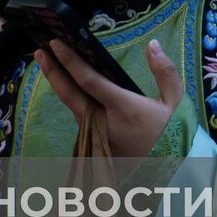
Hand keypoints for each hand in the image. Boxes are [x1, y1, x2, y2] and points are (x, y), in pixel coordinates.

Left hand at [36, 39, 183, 158]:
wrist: (175, 172)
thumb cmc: (175, 134)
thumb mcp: (176, 102)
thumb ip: (164, 72)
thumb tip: (152, 44)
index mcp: (124, 108)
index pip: (89, 81)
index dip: (69, 61)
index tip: (55, 43)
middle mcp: (105, 123)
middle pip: (69, 95)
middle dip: (52, 71)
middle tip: (39, 52)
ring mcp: (98, 137)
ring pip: (73, 108)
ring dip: (60, 86)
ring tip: (50, 65)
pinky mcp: (96, 147)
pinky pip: (81, 121)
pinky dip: (73, 102)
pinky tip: (67, 88)